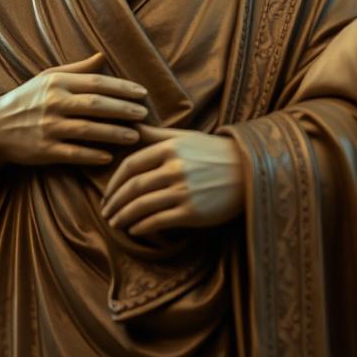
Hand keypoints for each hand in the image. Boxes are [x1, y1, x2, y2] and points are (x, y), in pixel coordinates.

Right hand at [0, 53, 148, 174]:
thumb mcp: (49, 77)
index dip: (122, 88)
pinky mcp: (43, 150)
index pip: (97, 82)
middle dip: (123, 109)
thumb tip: (104, 55)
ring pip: (87, 130)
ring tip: (135, 135)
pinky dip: (92, 155)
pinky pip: (72, 153)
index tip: (142, 93)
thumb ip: (79, 69)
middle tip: (144, 113)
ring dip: (113, 133)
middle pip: (96, 105)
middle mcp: (53, 103)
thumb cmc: (29, 98)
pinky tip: (110, 156)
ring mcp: (47, 127)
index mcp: (58, 82)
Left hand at [101, 125, 243, 234]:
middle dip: (115, 203)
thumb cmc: (214, 153)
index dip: (114, 183)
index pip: (131, 166)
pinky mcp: (192, 211)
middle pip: (133, 187)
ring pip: (142, 206)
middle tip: (106, 213)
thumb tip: (131, 126)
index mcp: (171, 147)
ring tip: (116, 224)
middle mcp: (175, 167)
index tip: (107, 194)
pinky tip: (135, 230)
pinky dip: (141, 227)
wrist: (249, 171)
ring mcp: (184, 190)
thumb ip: (156, 135)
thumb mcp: (186, 137)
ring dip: (124, 217)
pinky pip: (158, 221)